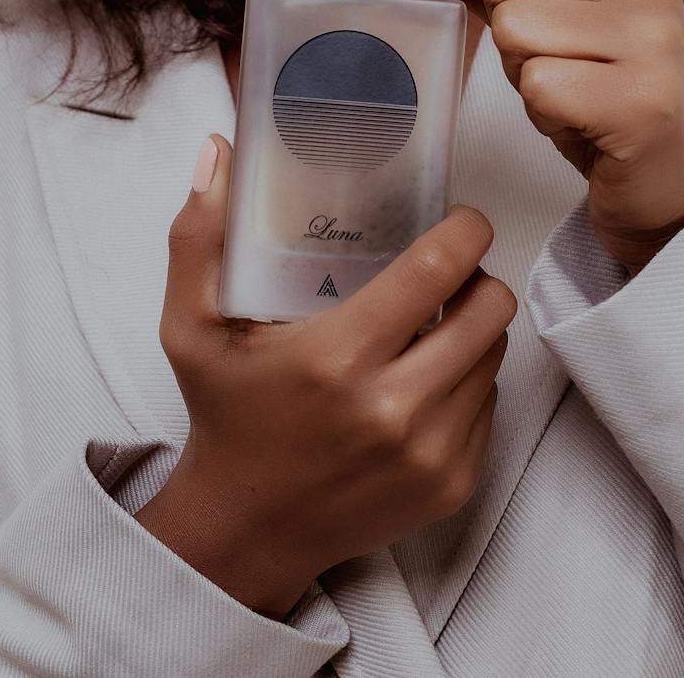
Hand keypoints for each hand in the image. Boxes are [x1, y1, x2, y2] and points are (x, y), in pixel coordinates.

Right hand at [136, 134, 516, 616]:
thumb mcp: (189, 325)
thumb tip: (217, 150)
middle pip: (487, 310)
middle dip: (478, 277)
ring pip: (493, 357)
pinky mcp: (452, 486)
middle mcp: (394, 408)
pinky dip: (469, 382)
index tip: (461, 218)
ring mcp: (430, 453)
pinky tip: (429, 376)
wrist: (244, 532)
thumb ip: (199, 234)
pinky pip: (490, 408)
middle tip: (448, 271)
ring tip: (436, 321)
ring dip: (475, 329)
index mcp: (337, 357)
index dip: (466, 231)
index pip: (438, 270)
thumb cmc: (224, 416)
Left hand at [360, 0, 683, 272]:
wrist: (668, 180)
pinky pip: (539, 85)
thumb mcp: (550, 19)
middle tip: (548, 61)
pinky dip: (541, 111)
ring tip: (568, 91)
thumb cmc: (600, 92)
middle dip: (501, 24)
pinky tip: (576, 120)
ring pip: (515, 28)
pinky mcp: (642, 100)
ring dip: (522, 71)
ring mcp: (651, 39)